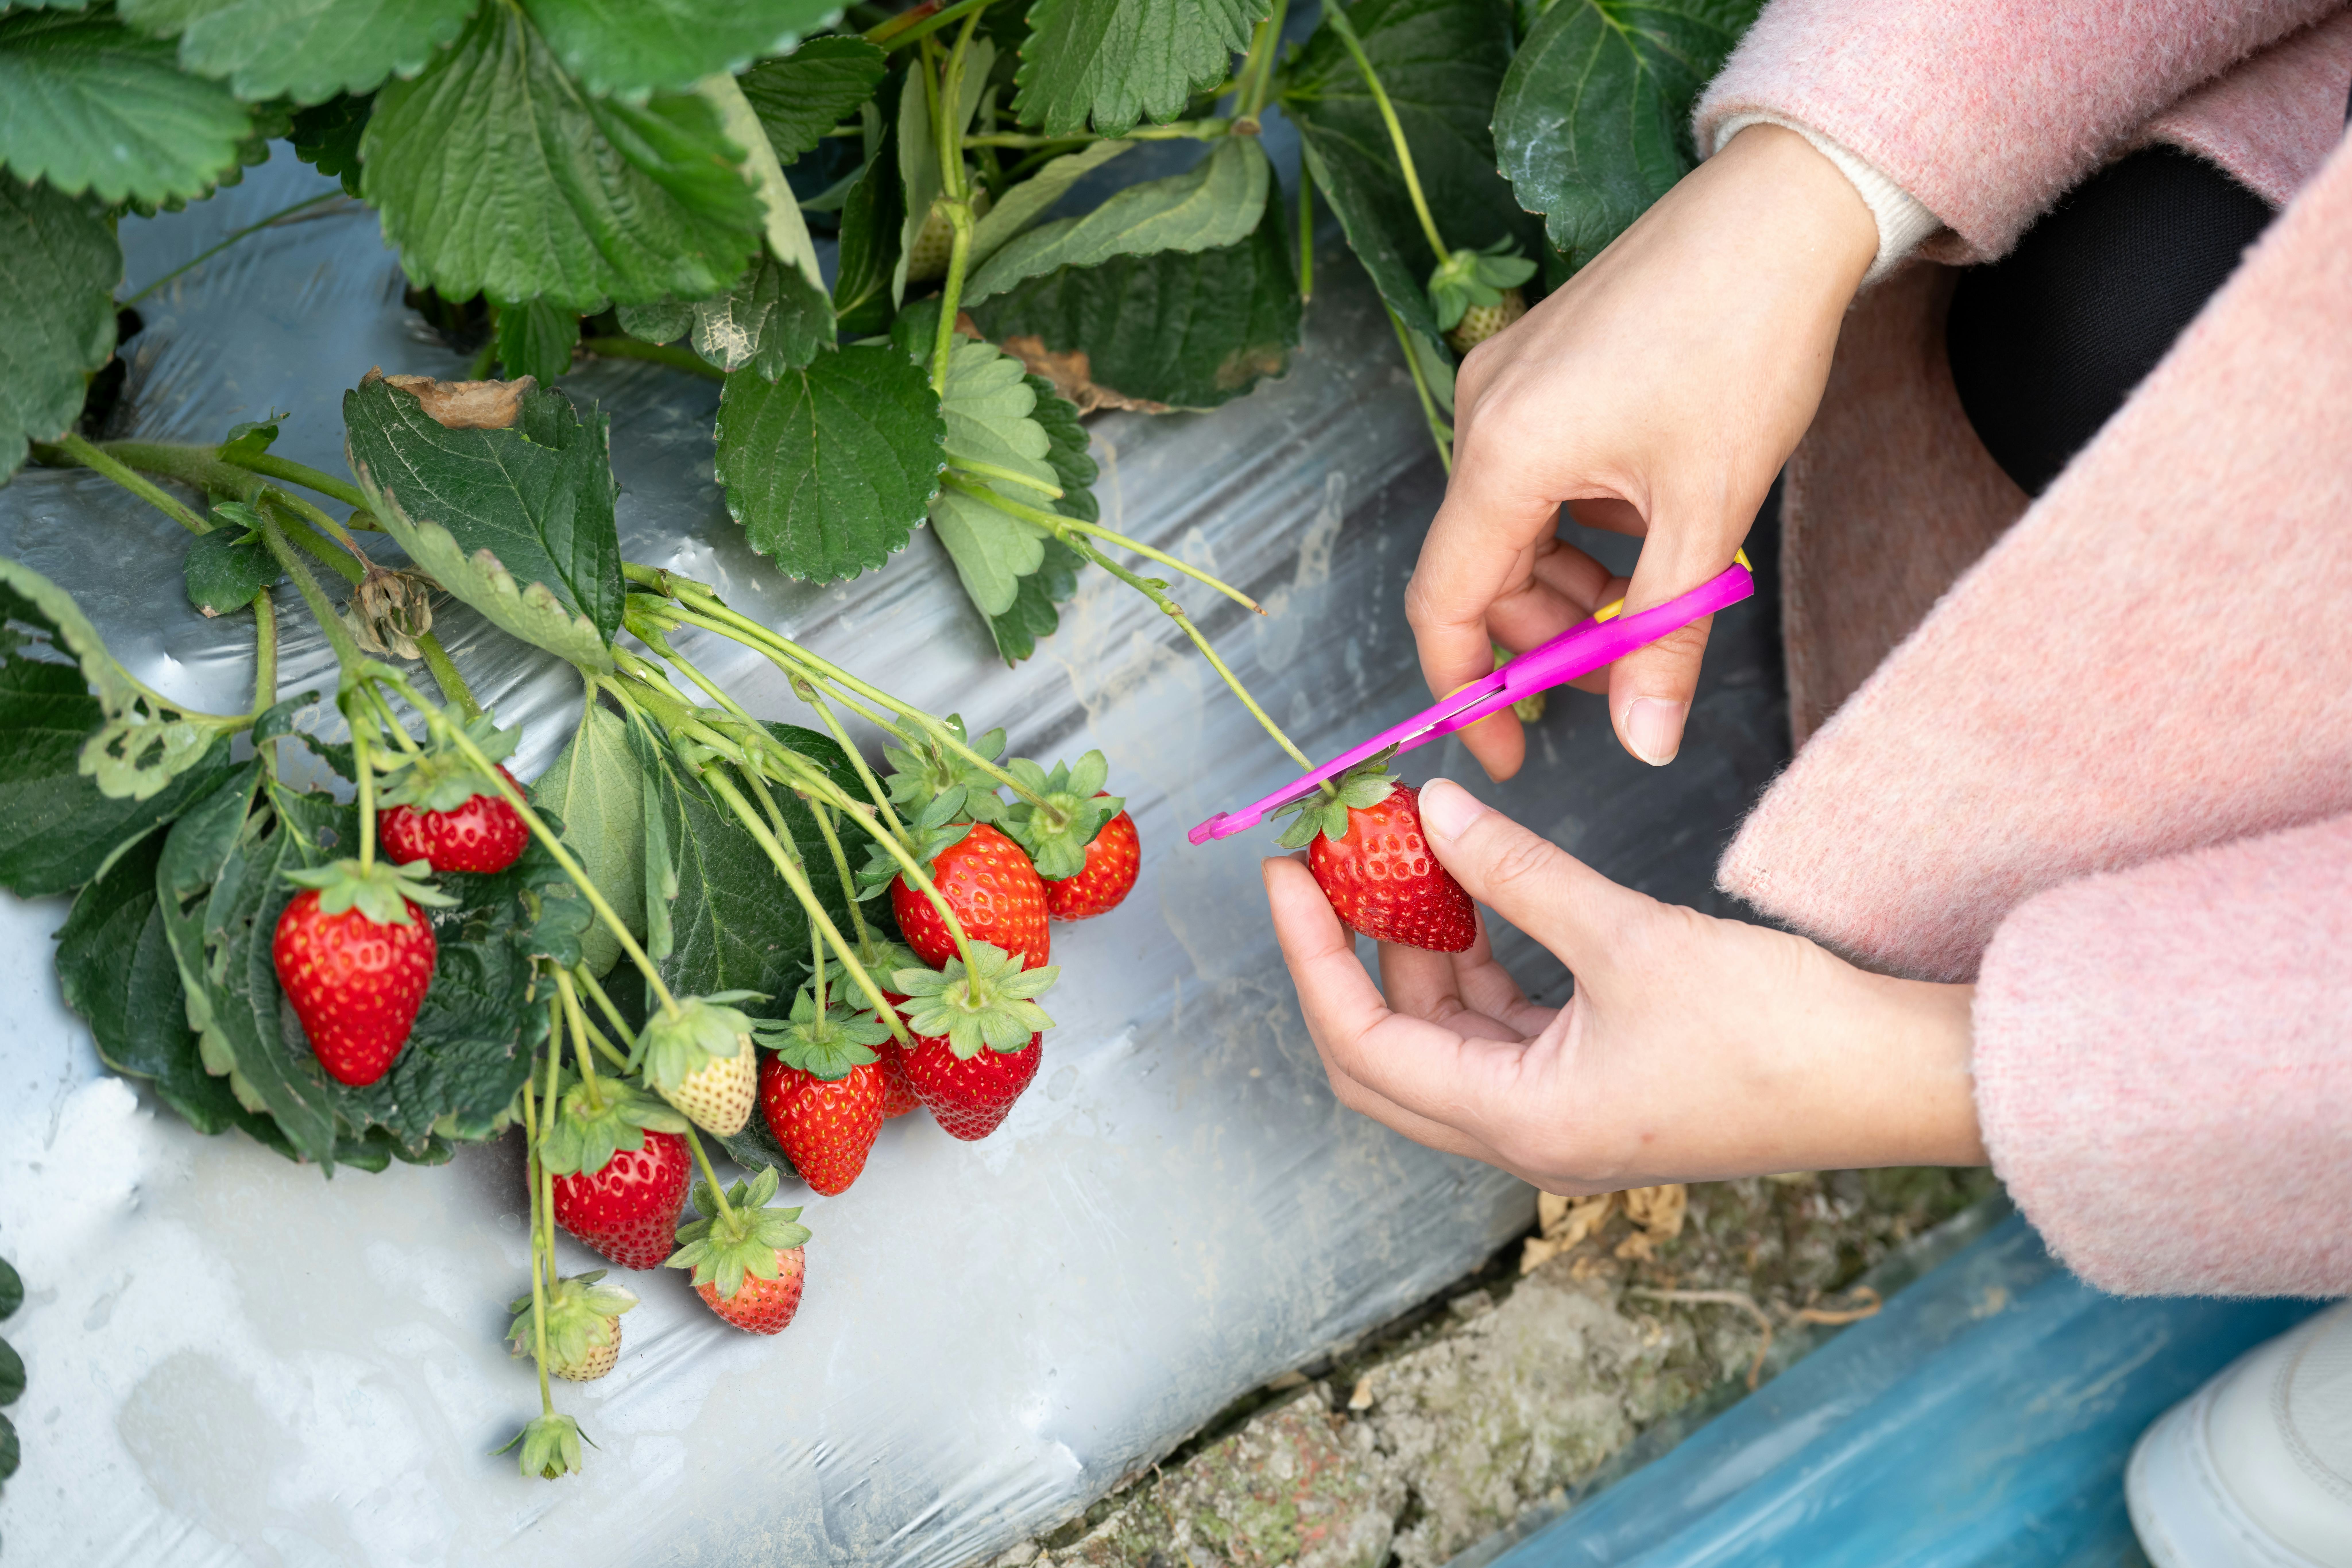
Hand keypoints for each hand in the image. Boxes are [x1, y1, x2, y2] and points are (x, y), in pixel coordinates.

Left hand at [1263, 780, 1984, 1190]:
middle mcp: (1526, 1137)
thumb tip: (1429, 812)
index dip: (1312, 957)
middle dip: (1349, 959)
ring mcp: (1561, 1117)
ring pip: (1445, 1038)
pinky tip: (1473, 896)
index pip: (1364, 1043)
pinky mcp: (1597, 1087)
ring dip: (1418, 953)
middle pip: (1386, 1056)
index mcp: (1519, 1123)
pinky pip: (1502, 1028)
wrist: (1889, 1079)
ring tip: (1406, 860)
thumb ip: (1517, 873)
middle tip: (1328, 871)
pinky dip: (1477, 965)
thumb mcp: (1627, 937)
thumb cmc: (1772, 1027)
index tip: (1285, 877)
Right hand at [1408, 124, 1879, 778]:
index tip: (1504, 750)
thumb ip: (1662, 636)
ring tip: (1645, 603)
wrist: (1778, 212)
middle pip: (1481, 567)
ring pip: (1513, 524)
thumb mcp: (1709, 511)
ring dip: (1567, 582)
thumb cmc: (1744, 339)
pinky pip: (1535, 474)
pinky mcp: (1539, 367)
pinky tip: (1645, 527)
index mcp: (1504, 455)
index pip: (1446, 605)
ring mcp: (1506, 385)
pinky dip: (1579, 523)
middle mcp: (1483, 416)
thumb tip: (1645, 742)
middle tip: (1613, 676)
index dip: (1467, 691)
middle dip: (1539, 637)